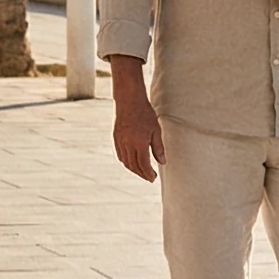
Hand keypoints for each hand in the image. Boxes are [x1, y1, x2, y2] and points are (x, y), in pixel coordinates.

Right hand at [111, 61, 164, 181]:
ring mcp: (120, 141)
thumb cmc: (145, 113)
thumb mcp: (156, 130)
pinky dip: (126, 161)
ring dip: (133, 169)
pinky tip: (131, 162)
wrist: (129, 100)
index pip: (143, 164)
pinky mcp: (116, 138)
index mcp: (139, 143)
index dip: (148, 173)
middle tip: (149, 178)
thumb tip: (162, 162)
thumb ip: (158, 147)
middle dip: (141, 174)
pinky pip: (120, 155)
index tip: (153, 178)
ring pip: (125, 162)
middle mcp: (128, 144)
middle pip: (134, 166)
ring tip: (141, 172)